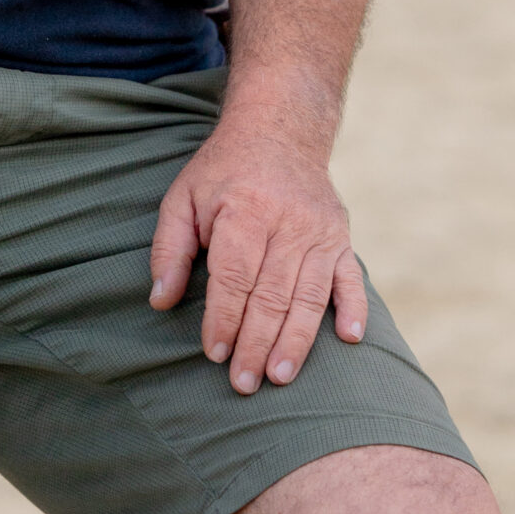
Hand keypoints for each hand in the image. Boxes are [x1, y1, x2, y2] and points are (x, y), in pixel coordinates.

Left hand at [148, 113, 366, 393]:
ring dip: (296, 341)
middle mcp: (287, 222)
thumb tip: (161, 300)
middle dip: (256, 343)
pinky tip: (350, 339)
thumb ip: (169, 249)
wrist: (279, 130)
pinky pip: (350, 277)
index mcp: (244, 210)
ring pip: (309, 296)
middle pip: (272, 294)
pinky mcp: (341, 237)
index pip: (235, 277)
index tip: (214, 353)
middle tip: (243, 383)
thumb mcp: (183, 197)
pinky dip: (354, 308)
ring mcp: (319, 231)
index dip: (224, 318)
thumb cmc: (222, 172)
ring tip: (280, 377)